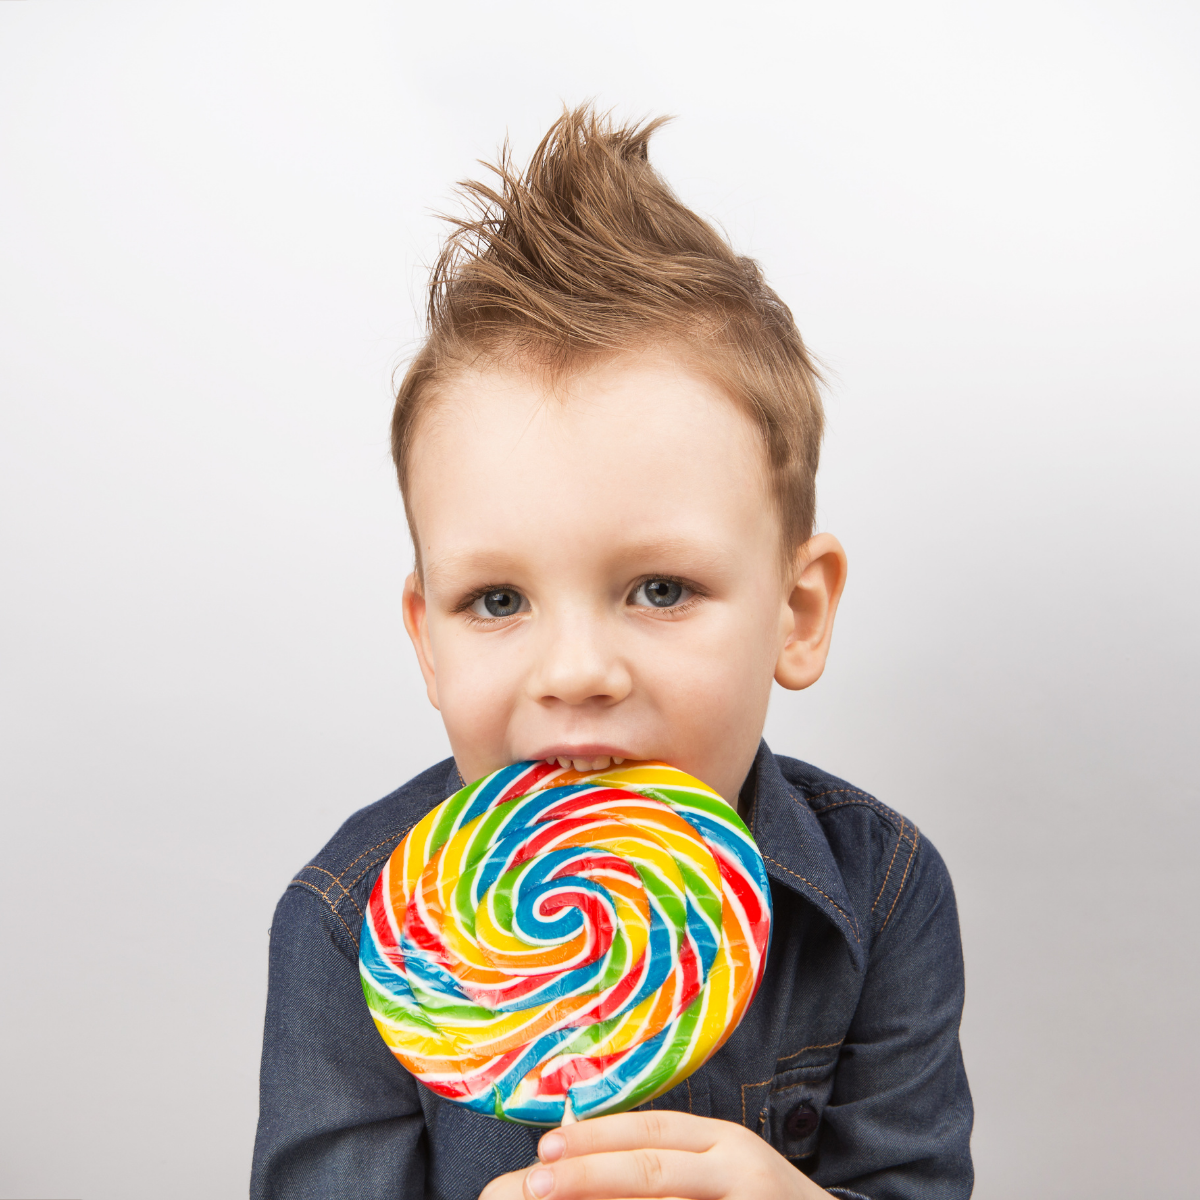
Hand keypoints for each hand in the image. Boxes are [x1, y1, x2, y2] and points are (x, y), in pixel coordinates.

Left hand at [478, 1110, 831, 1199]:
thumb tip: (581, 1141)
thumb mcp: (721, 1165)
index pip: (650, 1131)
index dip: (595, 1137)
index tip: (545, 1148)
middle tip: (536, 1183)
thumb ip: (666, 1157)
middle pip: (652, 1168)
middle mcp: (738, 1167)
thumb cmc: (765, 1199)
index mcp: (724, 1140)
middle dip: (588, 1174)